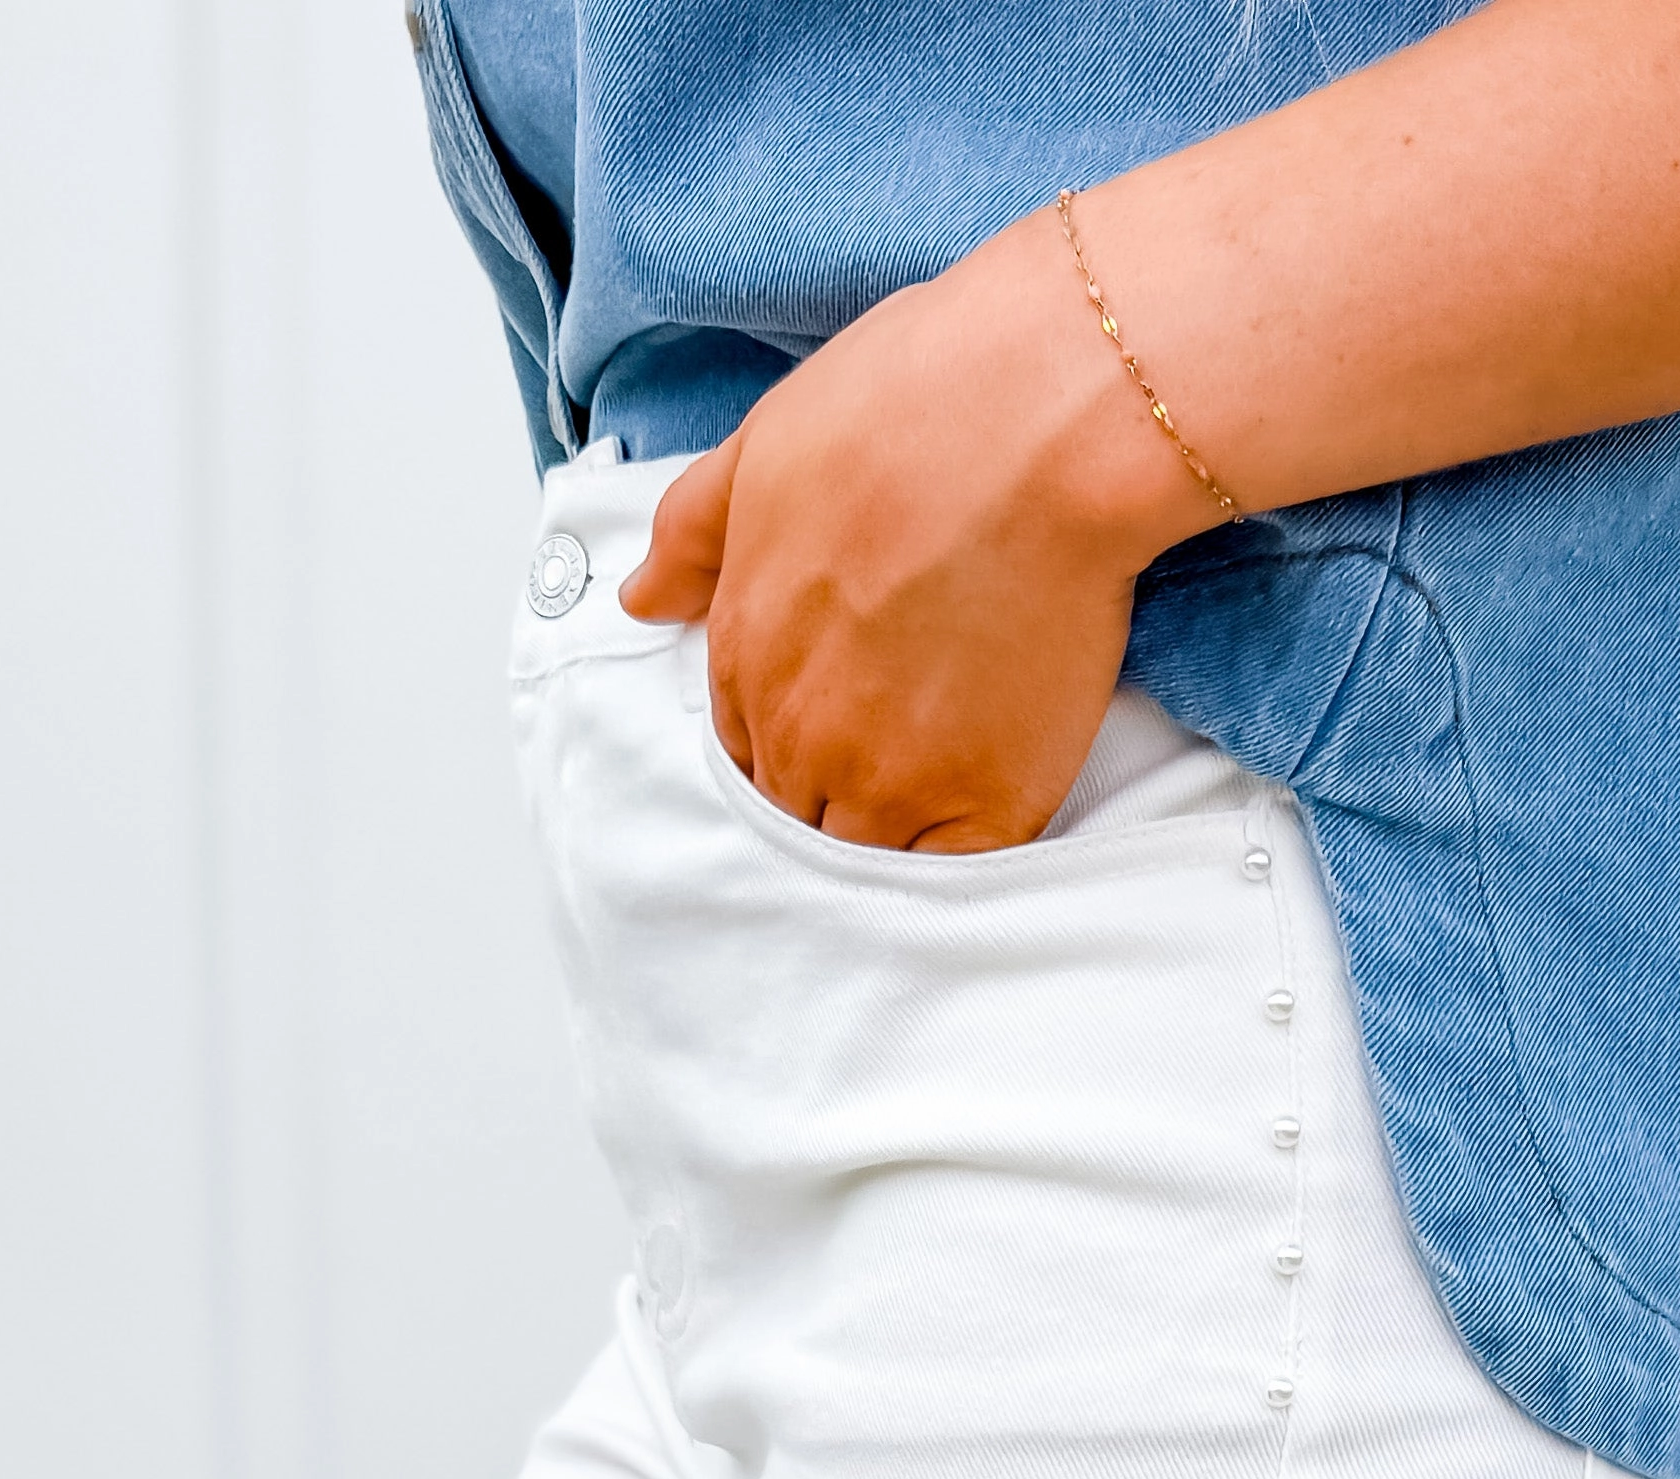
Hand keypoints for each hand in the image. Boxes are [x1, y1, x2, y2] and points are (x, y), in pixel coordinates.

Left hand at [618, 214, 1216, 854]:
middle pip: (801, 809)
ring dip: (895, 834)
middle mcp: (801, 733)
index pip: (747, 747)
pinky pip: (952, 875)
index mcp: (744, 652)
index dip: (795, 738)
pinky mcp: (984, 807)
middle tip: (903, 749)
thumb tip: (642, 598)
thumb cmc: (911, 403)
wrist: (1037, 420)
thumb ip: (695, 531)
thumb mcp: (767, 443)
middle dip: (838, 791)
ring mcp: (890, 781)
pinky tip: (983, 814)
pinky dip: (960, 861)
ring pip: (867, 856)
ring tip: (945, 786)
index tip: (847, 714)